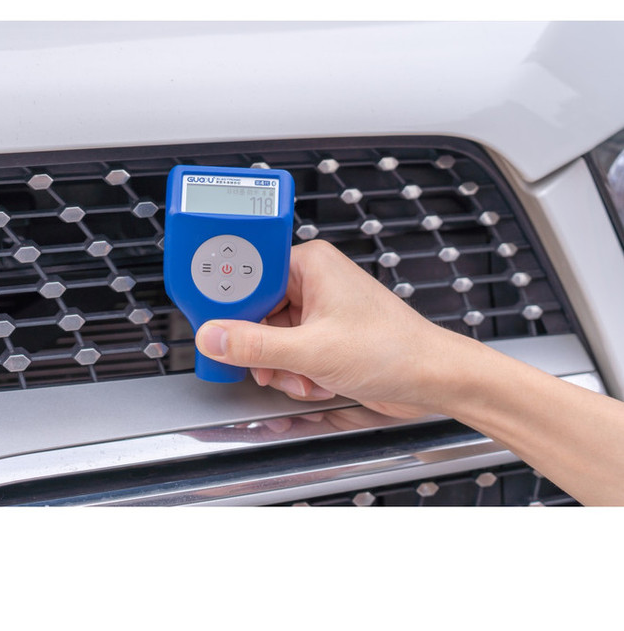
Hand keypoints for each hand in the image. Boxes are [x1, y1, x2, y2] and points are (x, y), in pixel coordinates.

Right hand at [195, 239, 467, 417]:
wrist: (432, 380)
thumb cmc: (394, 350)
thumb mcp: (312, 351)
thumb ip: (256, 345)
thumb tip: (214, 337)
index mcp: (310, 264)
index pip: (250, 272)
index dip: (230, 302)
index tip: (214, 323)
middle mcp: (313, 282)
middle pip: (257, 312)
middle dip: (262, 347)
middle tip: (267, 364)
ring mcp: (319, 311)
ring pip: (272, 338)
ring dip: (282, 366)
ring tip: (304, 376)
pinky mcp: (325, 336)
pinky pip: (290, 352)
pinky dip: (297, 373)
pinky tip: (316, 382)